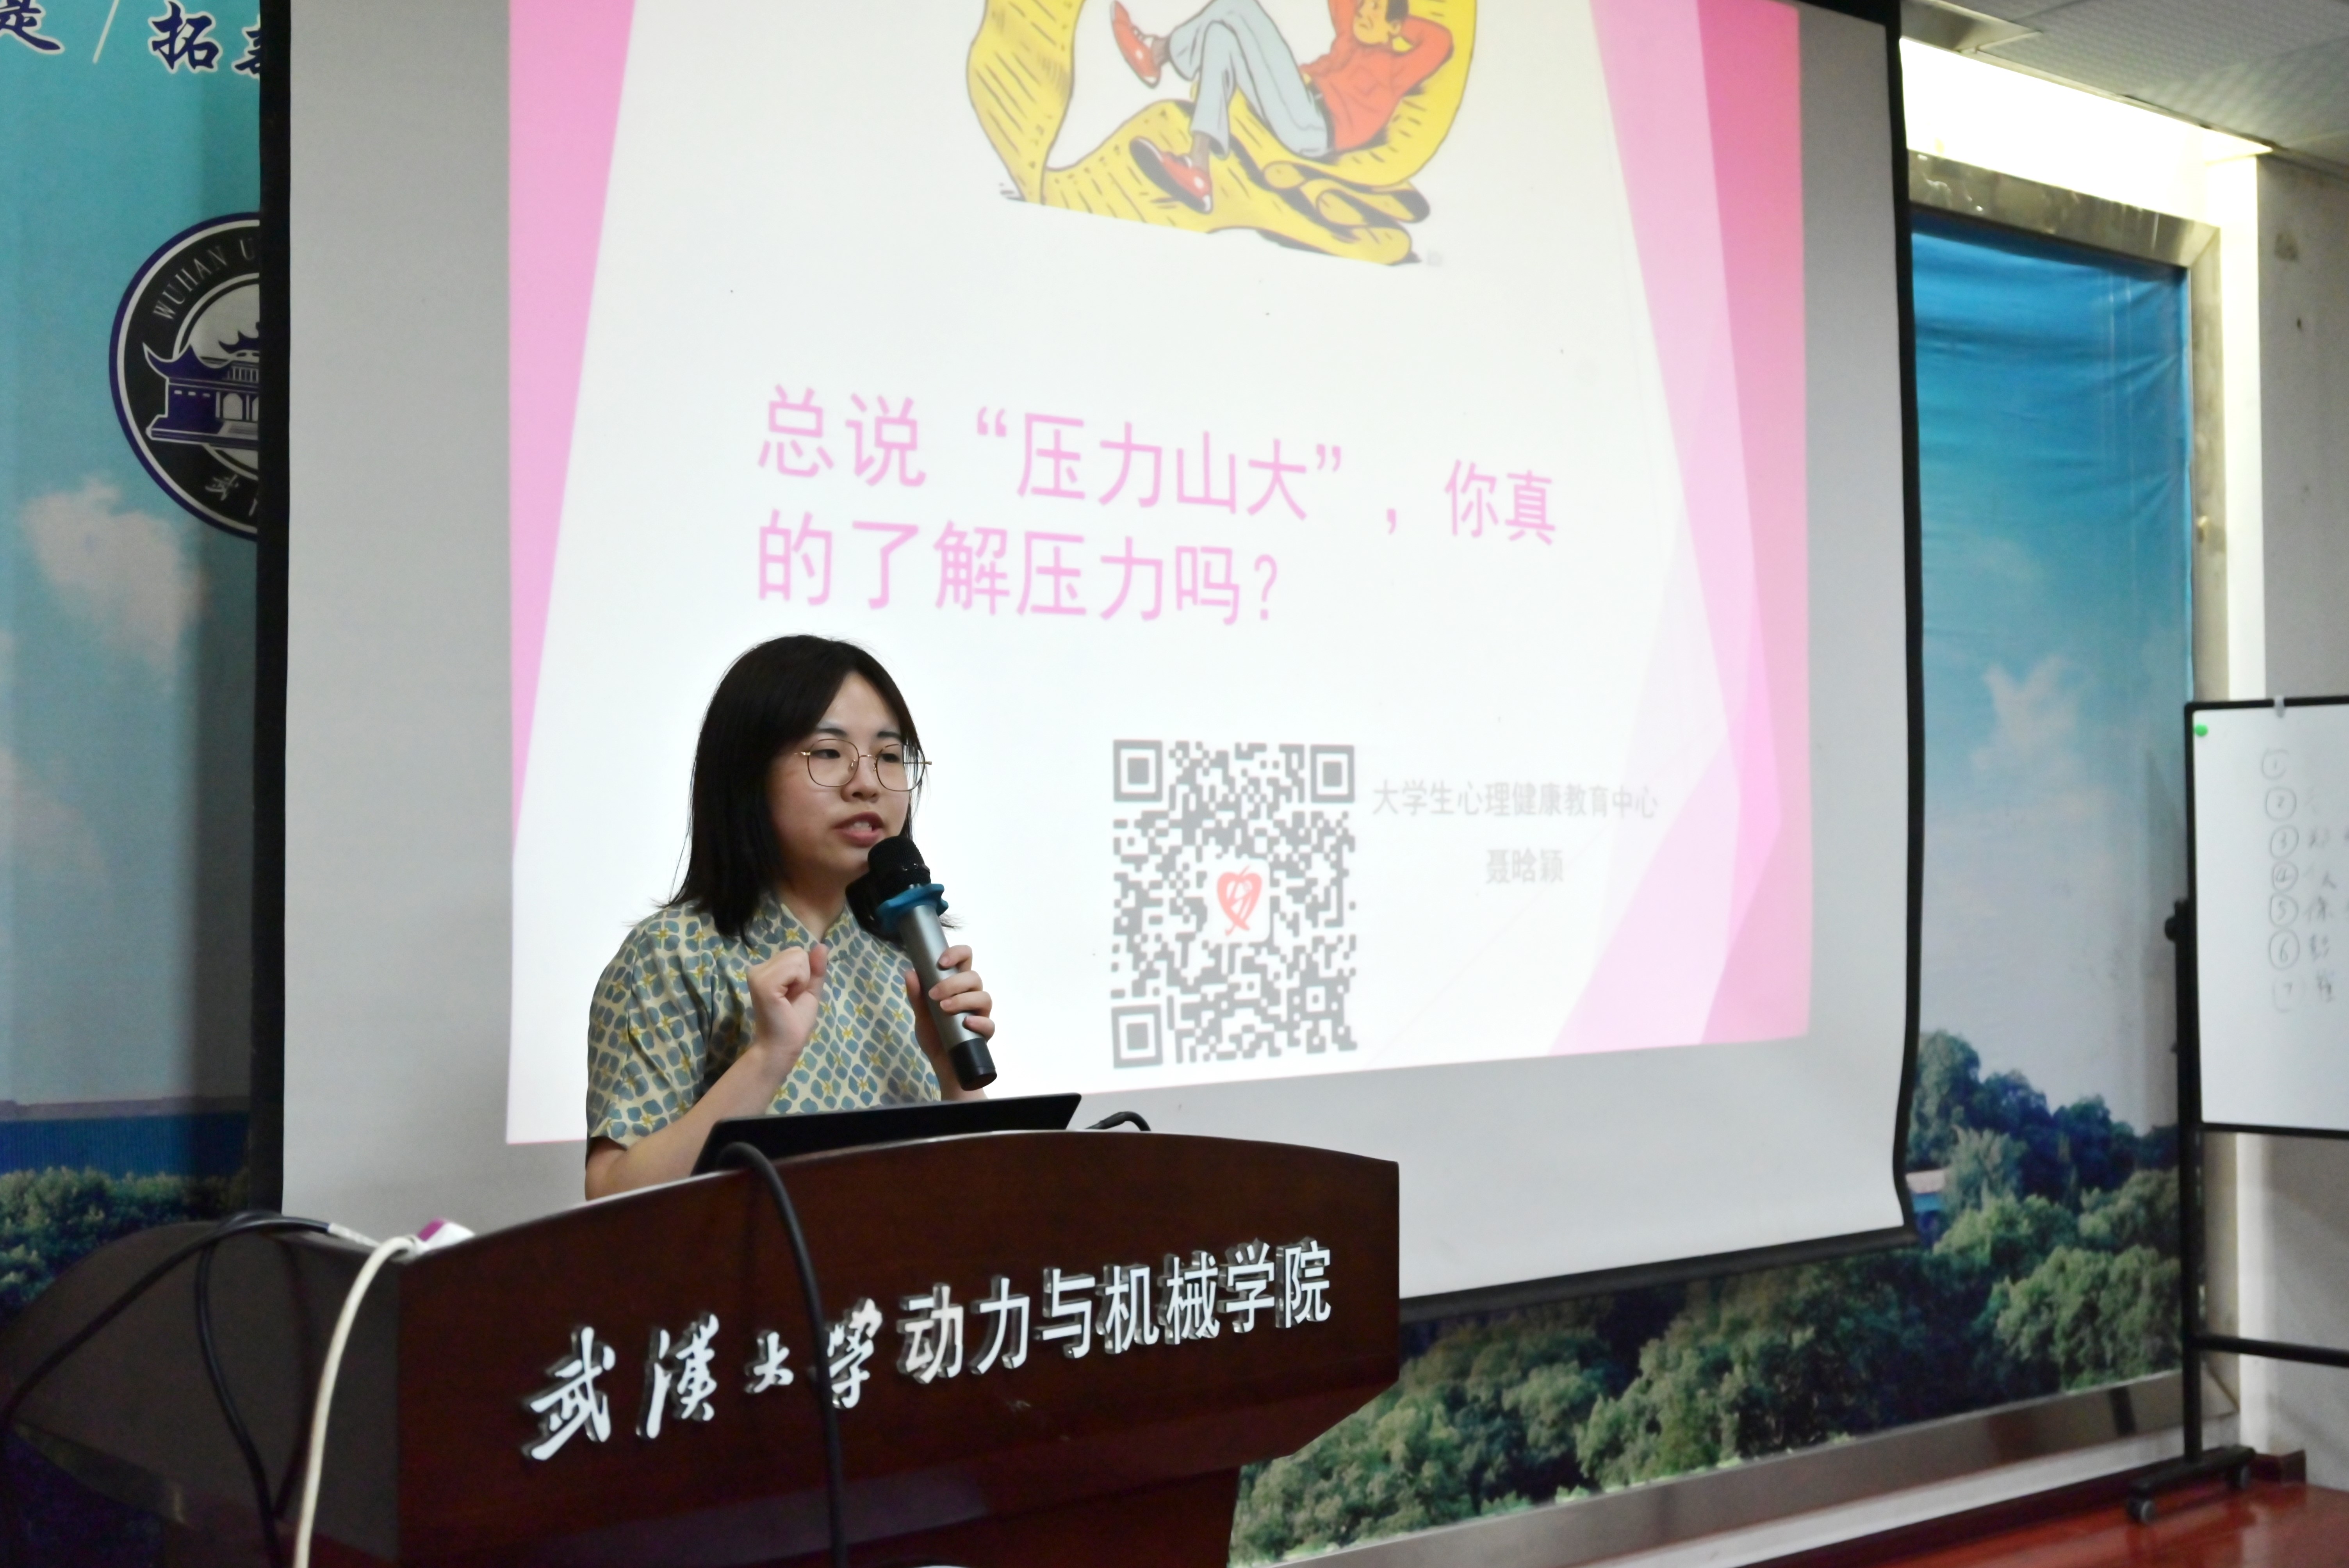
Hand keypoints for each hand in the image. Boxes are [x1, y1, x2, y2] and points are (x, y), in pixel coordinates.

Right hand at [747, 943, 826, 1071]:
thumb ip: (815, 968)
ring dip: (802, 980)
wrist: (783, 1046)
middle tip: (791, 998)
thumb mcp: (809, 990)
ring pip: (797, 957)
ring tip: (788, 999)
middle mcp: (757, 968)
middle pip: (797, 952)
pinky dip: (800, 983)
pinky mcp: (763, 983)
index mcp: (765, 970)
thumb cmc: (794, 1021)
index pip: (796, 952)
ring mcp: (758, 975)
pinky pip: (795, 968)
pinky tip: (787, 999)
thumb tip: (822, 945)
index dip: (803, 974)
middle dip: (803, 975)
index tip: (793, 994)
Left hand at [907, 944, 994, 1087]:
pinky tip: (966, 1023)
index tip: (941, 962)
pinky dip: (978, 1022)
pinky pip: (989, 1024)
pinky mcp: (985, 1033)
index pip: (965, 960)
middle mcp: (972, 996)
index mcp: (958, 985)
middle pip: (974, 977)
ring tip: (944, 1008)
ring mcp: (981, 1014)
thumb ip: (916, 995)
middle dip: (953, 983)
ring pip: (984, 997)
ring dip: (963, 1000)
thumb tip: (909, 972)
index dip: (957, 953)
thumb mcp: (920, 1014)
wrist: (940, 1063)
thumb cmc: (934, 1034)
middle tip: (934, 995)